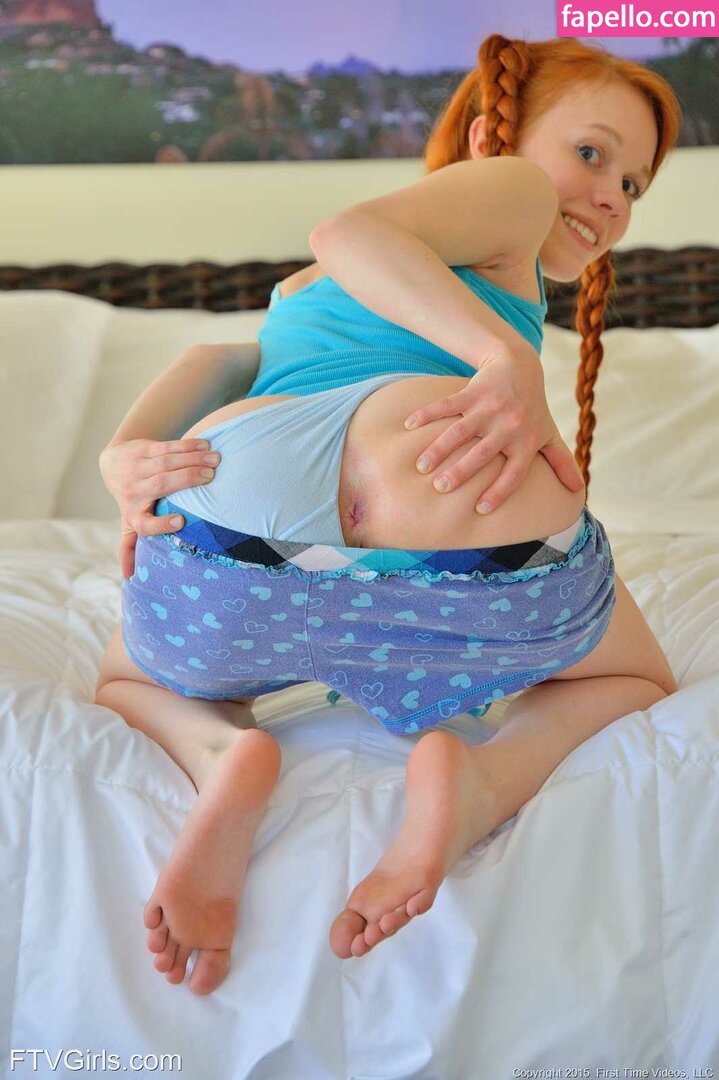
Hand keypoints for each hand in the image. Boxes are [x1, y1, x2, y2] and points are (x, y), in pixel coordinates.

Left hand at [99, 438, 220, 579]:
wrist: (113, 463)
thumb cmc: (132, 499)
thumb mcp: (129, 521)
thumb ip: (130, 545)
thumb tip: (128, 578)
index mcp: (133, 514)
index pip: (144, 523)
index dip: (161, 524)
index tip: (180, 521)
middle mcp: (133, 491)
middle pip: (161, 483)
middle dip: (188, 478)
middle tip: (211, 476)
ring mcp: (136, 468)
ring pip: (166, 462)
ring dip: (192, 459)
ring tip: (215, 460)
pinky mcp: (141, 449)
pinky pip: (166, 446)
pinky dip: (187, 445)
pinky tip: (205, 446)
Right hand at [403, 346, 584, 513]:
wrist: (520, 366)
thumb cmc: (534, 408)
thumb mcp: (549, 434)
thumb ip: (561, 461)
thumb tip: (579, 491)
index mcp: (526, 441)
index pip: (514, 473)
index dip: (499, 491)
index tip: (480, 509)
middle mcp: (509, 426)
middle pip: (483, 454)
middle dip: (461, 472)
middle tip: (441, 488)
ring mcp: (489, 408)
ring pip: (460, 432)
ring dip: (439, 449)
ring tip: (421, 467)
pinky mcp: (472, 392)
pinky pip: (446, 405)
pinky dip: (426, 414)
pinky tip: (408, 425)